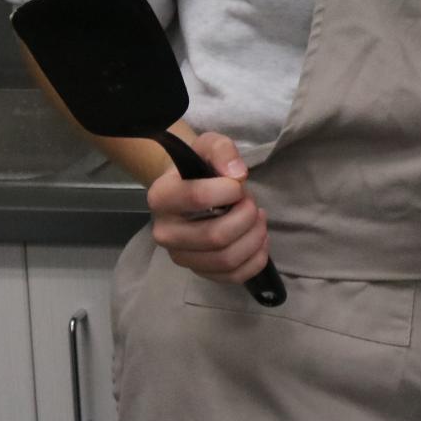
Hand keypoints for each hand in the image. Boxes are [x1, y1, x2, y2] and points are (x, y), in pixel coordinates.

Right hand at [146, 131, 271, 285]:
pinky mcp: (199, 272)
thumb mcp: (209, 145)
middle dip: (245, 217)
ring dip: (254, 237)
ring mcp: (181, 256)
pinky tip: (259, 240)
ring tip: (259, 219)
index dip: (229, 190)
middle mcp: (165, 232)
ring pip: (226, 259)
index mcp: (161, 197)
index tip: (239, 184)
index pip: (197, 198)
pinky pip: (232, 276)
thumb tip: (237, 174)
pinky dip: (255, 259)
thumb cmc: (200, 166)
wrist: (190, 187)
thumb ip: (222, 151)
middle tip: (252, 203)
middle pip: (215, 236)